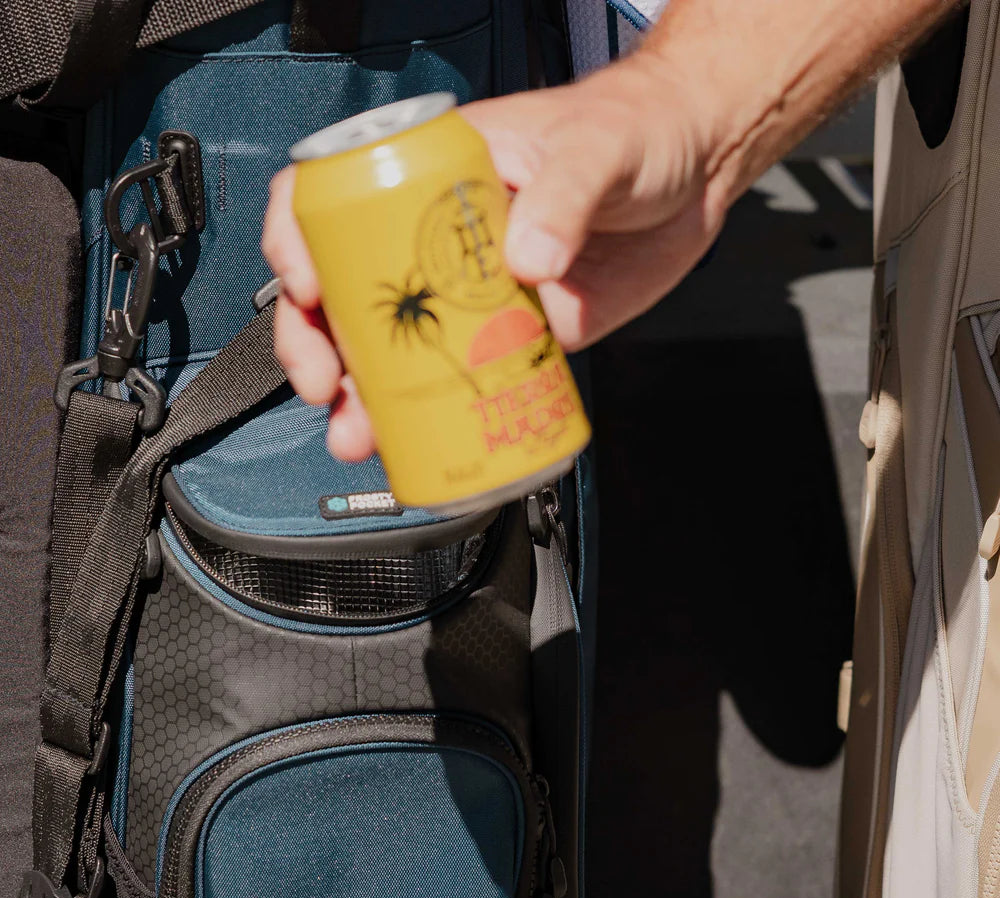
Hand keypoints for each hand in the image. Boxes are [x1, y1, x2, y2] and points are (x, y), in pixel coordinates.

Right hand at [261, 53, 723, 460]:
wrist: (699, 172)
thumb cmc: (640, 129)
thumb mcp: (598, 147)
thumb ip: (565, 195)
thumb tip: (527, 262)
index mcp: (438, 172)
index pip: (338, 196)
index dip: (299, 242)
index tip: (303, 289)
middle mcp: (441, 235)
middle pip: (350, 288)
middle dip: (321, 344)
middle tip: (327, 386)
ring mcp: (475, 291)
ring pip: (398, 345)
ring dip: (366, 395)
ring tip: (355, 433)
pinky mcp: (517, 332)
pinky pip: (464, 375)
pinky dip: (436, 413)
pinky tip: (419, 440)